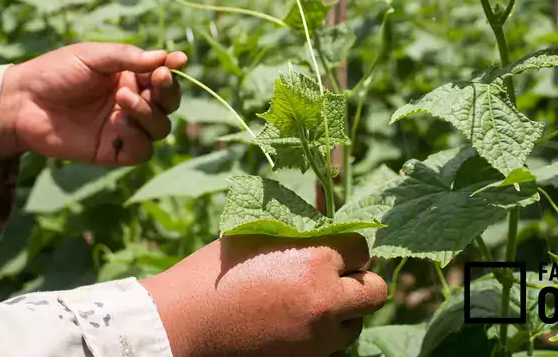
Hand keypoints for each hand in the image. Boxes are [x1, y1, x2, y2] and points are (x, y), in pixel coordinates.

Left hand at [0, 42, 186, 164]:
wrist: (21, 102)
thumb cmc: (55, 72)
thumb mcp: (93, 57)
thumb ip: (129, 58)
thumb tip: (168, 57)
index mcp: (129, 78)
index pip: (163, 80)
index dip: (172, 74)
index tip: (176, 63)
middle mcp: (131, 104)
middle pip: (168, 105)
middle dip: (167, 93)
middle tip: (155, 80)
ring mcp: (123, 129)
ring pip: (160, 128)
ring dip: (148, 113)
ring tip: (121, 99)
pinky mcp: (112, 151)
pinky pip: (141, 150)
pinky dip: (136, 136)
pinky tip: (117, 121)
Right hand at [142, 234, 386, 356]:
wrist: (182, 324)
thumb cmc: (214, 272)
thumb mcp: (256, 234)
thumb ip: (298, 229)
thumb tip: (327, 213)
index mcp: (315, 261)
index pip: (361, 249)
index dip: (347, 249)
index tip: (333, 251)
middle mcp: (325, 301)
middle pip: (375, 292)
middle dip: (359, 282)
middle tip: (336, 279)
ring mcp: (318, 340)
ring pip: (354, 324)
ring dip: (341, 313)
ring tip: (309, 303)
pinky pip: (334, 350)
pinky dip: (324, 339)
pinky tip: (298, 327)